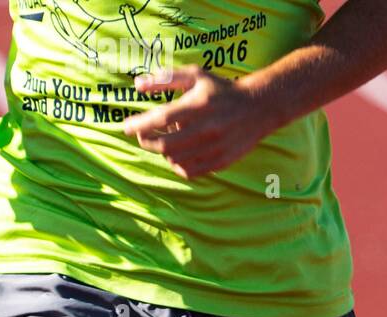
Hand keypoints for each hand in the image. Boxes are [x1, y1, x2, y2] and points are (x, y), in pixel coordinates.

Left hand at [123, 65, 273, 178]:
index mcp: (200, 105)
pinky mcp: (219, 162)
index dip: (140, 124)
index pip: (161, 119)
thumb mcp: (196, 76)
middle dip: (146, 141)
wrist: (259, 106)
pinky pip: (188, 171)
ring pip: (174, 159)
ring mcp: (214, 147)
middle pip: (164, 144)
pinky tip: (178, 152)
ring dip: (163, 151)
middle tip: (141, 135)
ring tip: (166, 139)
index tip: (126, 126)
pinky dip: (177, 164)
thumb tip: (137, 85)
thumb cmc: (221, 90)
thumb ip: (166, 79)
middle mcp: (207, 128)